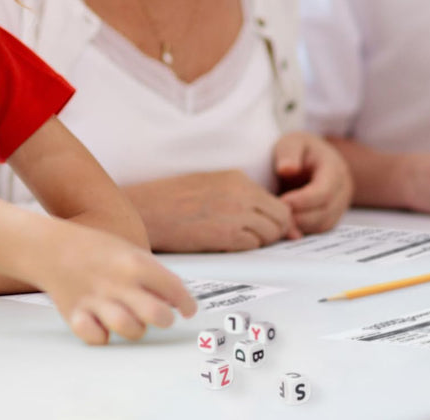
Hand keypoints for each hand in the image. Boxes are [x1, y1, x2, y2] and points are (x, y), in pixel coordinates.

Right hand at [34, 223, 196, 345]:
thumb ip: (151, 274)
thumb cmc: (95, 250)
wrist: (51, 247)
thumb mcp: (128, 251)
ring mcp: (97, 300)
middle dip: (165, 320)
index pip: (174, 288)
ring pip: (130, 329)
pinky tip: (103, 326)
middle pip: (157, 314)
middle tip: (162, 317)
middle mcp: (118, 282)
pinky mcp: (76, 314)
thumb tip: (175, 299)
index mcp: (134, 263)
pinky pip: (97, 338)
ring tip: (133, 321)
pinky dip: (103, 336)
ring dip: (136, 329)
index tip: (188, 310)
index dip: (186, 303)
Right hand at [125, 170, 294, 251]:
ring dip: (257, 242)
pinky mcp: (226, 236)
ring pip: (269, 235)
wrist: (148, 209)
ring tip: (232, 241)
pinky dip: (242, 250)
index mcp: (238, 179)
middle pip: (281, 219)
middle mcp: (241, 194)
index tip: (269, 230)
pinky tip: (223, 245)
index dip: (276, 221)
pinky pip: (251, 247)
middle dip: (272, 232)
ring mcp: (236, 214)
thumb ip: (242, 198)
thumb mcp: (212, 186)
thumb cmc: (173, 199)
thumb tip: (273, 219)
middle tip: (252, 238)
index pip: (278, 203)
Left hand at [273, 132, 353, 233]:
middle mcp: (342, 189)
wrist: (311, 157)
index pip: (324, 191)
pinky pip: (320, 229)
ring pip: (323, 224)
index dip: (303, 200)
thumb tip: (286, 169)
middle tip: (276, 215)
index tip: (282, 201)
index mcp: (334, 169)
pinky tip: (286, 225)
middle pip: (325, 211)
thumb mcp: (292, 143)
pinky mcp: (332, 216)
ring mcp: (340, 205)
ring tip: (279, 220)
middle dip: (300, 216)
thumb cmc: (299, 150)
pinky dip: (303, 230)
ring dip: (300, 226)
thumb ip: (289, 153)